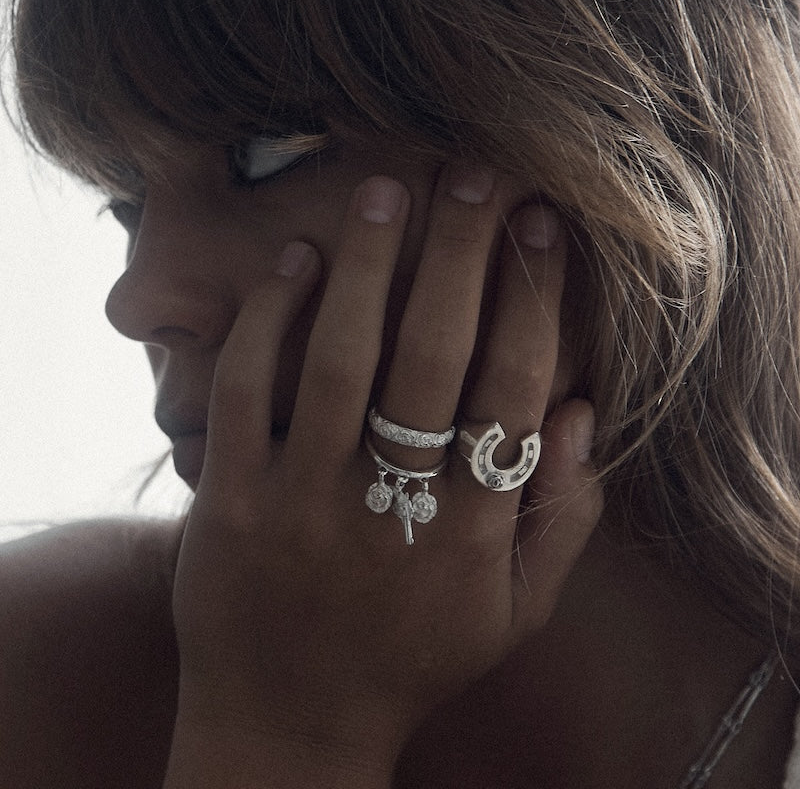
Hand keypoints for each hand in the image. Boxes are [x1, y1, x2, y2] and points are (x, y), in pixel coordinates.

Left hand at [165, 166, 602, 786]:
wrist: (290, 723)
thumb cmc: (410, 662)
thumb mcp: (512, 616)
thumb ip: (563, 522)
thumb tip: (586, 415)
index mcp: (472, 534)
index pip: (513, 389)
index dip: (530, 297)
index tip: (537, 227)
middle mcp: (393, 510)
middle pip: (434, 357)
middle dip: (459, 254)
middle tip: (472, 175)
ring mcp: (303, 504)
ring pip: (339, 361)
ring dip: (365, 267)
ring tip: (384, 193)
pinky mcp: (229, 505)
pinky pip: (246, 394)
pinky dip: (267, 320)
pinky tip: (293, 263)